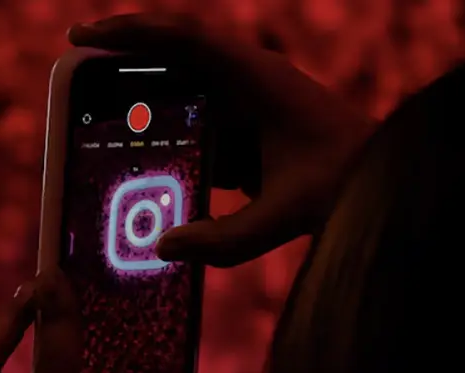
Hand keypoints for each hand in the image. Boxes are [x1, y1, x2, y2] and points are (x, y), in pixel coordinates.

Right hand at [69, 14, 376, 265]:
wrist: (386, 180)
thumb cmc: (347, 184)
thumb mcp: (283, 215)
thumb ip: (224, 239)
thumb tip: (165, 246)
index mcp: (258, 79)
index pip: (183, 40)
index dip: (129, 33)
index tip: (83, 38)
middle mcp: (250, 80)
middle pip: (174, 58)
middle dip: (124, 63)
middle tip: (78, 74)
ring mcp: (249, 101)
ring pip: (184, 92)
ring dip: (147, 104)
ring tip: (104, 124)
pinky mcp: (249, 126)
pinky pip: (200, 123)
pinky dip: (174, 137)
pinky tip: (153, 161)